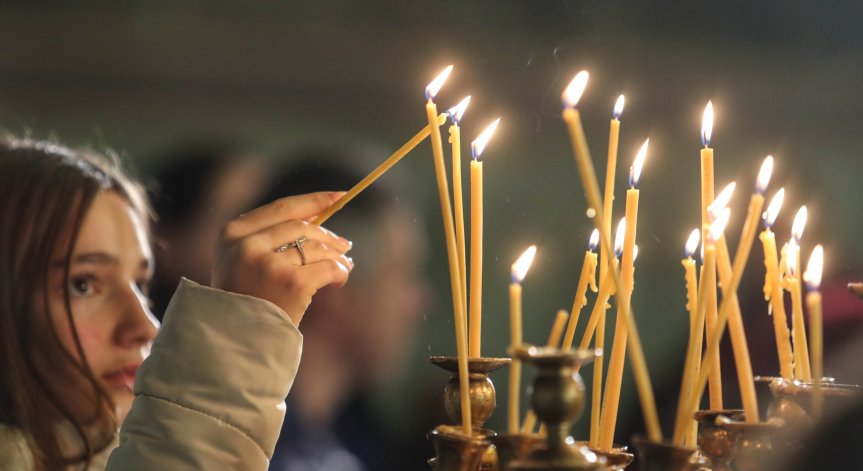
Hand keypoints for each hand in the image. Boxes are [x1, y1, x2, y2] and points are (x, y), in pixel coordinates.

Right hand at [211, 191, 353, 324]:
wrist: (237, 344)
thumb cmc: (243, 302)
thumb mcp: (239, 262)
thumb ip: (267, 238)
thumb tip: (317, 217)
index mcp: (232, 234)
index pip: (281, 208)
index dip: (314, 201)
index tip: (339, 197)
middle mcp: (247, 245)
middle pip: (301, 227)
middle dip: (327, 235)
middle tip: (345, 244)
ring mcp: (268, 263)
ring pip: (316, 248)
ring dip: (336, 255)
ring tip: (345, 264)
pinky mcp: (290, 283)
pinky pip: (327, 268)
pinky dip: (339, 271)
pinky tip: (341, 278)